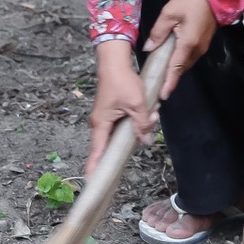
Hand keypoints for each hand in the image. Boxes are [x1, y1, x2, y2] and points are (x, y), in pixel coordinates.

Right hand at [85, 41, 156, 175]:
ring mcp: (106, 117)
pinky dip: (136, 118)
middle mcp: (100, 123)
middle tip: (150, 121)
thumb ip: (141, 124)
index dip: (95, 168)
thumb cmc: (121, 81)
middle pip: (115, 143)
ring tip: (151, 112)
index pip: (97, 152)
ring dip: (138, 125)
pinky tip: (148, 110)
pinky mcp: (112, 111)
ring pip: (123, 131)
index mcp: (101, 124)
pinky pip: (124, 122)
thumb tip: (144, 140)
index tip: (92, 182)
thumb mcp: (136, 104)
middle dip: (134, 138)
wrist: (114, 61)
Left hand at [145, 0, 215, 100]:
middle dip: (170, 79)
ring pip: (185, 64)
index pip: (175, 68)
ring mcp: (201, 48)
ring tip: (161, 76)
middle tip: (156, 86)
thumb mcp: (169, 13)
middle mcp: (196, 50)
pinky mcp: (203, 44)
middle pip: (181, 69)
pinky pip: (189, 58)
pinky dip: (179, 62)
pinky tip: (170, 60)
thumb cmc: (190, 2)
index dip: (169, 83)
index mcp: (187, 44)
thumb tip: (149, 48)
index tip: (163, 95)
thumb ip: (158, 32)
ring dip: (174, 71)